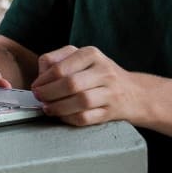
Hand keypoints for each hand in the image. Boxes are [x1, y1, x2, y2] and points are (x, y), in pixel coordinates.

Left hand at [31, 45, 146, 126]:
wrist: (136, 93)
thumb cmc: (100, 75)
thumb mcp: (83, 60)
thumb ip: (59, 62)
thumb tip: (39, 78)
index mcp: (91, 54)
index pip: (60, 66)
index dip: (43, 79)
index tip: (35, 86)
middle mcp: (103, 71)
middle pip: (70, 84)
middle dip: (49, 93)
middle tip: (39, 98)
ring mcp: (111, 92)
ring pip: (80, 101)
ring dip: (58, 107)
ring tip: (48, 108)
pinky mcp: (113, 111)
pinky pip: (87, 117)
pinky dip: (70, 118)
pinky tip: (62, 116)